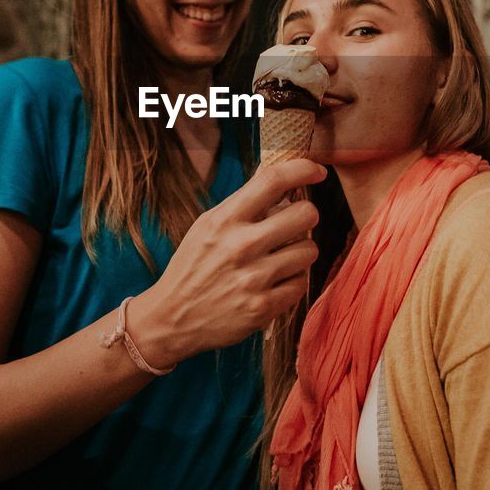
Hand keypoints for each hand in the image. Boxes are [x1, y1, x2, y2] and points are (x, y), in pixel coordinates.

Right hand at [129, 159, 325, 367]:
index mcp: (225, 220)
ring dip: (300, 252)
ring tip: (281, 258)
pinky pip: (301, 283)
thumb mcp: (208, 226)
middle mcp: (241, 246)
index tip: (317, 172)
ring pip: (309, 250)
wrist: (172, 319)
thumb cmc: (193, 267)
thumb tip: (280, 180)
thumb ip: (243, 204)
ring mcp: (254, 278)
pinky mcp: (263, 308)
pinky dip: (292, 281)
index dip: (304, 169)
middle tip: (294, 225)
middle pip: (305, 214)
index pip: (273, 181)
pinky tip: (273, 283)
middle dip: (306, 216)